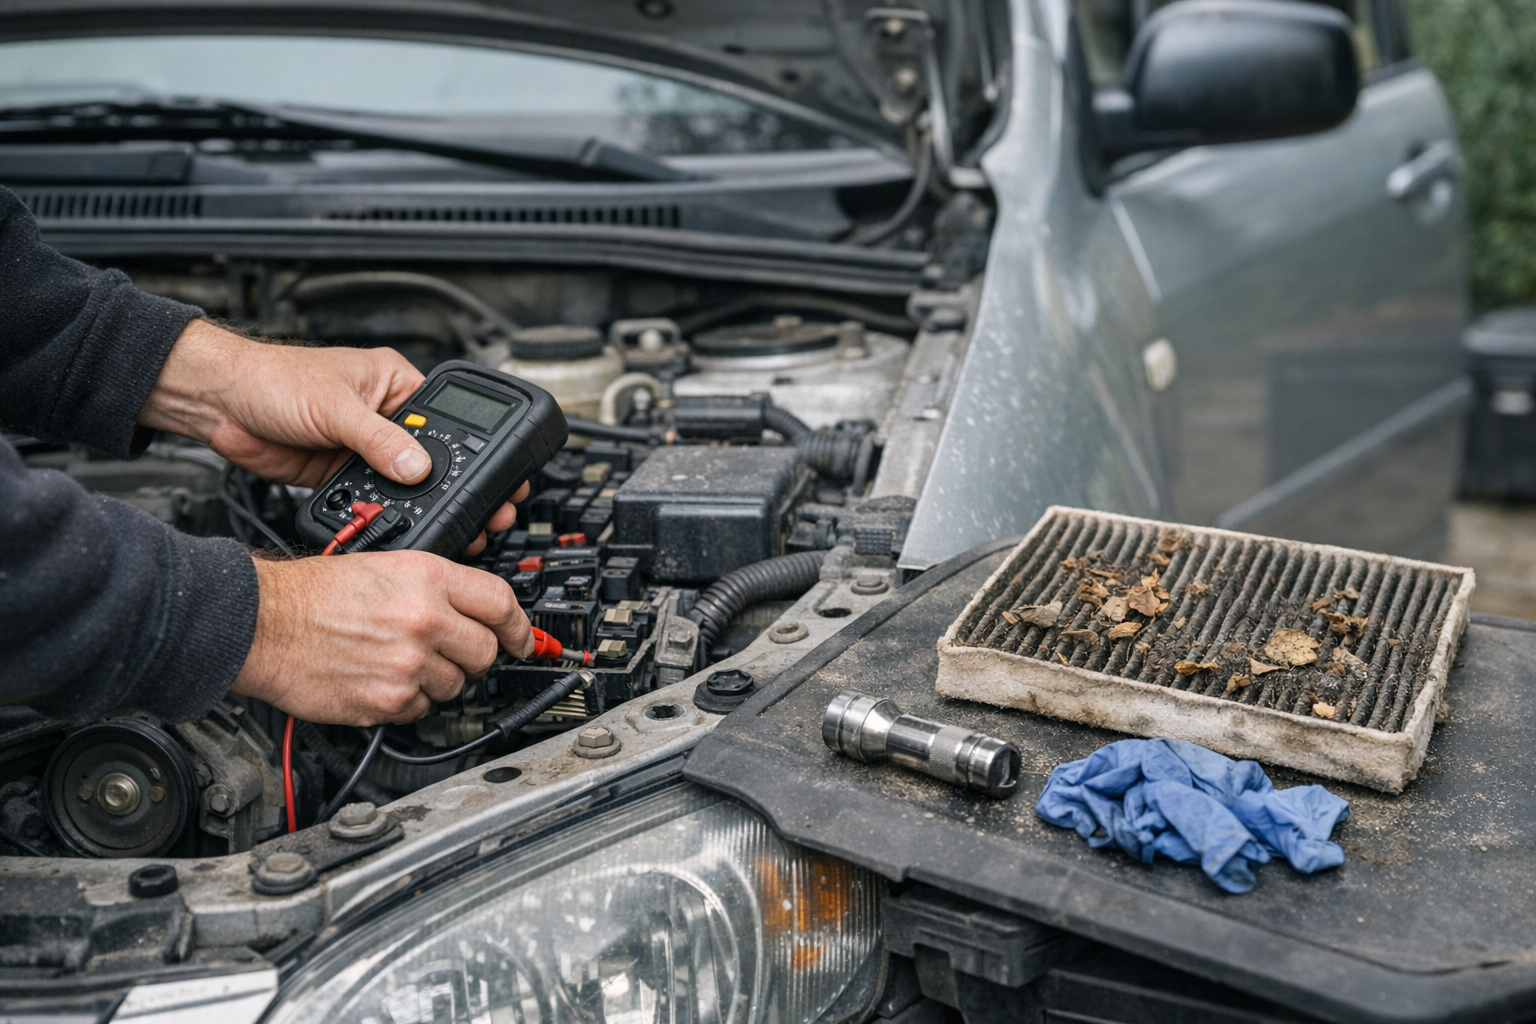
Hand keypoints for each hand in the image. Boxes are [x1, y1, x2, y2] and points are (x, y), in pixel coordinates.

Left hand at [138, 320, 518, 552]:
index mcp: (396, 386)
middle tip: (485, 510)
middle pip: (434, 458)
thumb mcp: (335, 406)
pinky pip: (375, 499)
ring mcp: (365, 449)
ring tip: (450, 524)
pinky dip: (384, 513)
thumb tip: (418, 467)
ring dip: (419, 503)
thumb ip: (379, 440)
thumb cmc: (273, 378)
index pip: (448, 418)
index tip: (500, 475)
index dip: (476, 448)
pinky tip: (396, 524)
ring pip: (406, 483)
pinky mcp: (342, 475)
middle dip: (456, 485)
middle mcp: (387, 418)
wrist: (218, 403)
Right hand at [230, 551, 534, 724]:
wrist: (262, 623)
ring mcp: (408, 664)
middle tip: (453, 653)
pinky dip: (408, 701)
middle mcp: (425, 620)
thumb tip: (474, 611)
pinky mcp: (387, 701)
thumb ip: (435, 586)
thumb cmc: (313, 593)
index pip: (501, 602)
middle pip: (486, 651)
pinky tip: (383, 679)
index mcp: (428, 578)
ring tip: (403, 661)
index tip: (525, 640)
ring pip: (456, 685)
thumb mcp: (386, 564)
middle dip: (475, 656)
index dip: (520, 626)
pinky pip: (420, 710)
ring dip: (438, 679)